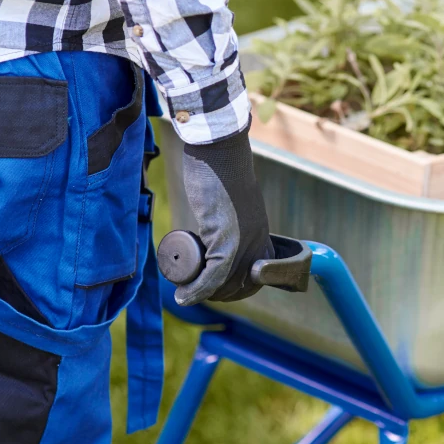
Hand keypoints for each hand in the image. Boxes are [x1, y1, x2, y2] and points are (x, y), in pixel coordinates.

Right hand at [175, 126, 273, 305]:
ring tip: (184, 291)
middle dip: (219, 295)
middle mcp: (257, 241)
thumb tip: (219, 214)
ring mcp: (244, 242)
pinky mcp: (226, 239)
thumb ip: (232, 209)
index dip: (237, 289)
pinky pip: (214, 277)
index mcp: (261, 233)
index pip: (258, 277)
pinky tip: (183, 294)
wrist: (218, 149)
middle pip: (242, 285)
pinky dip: (197, 290)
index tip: (215, 289)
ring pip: (227, 285)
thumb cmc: (220, 167)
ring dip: (204, 295)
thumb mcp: (232, 197)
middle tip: (194, 290)